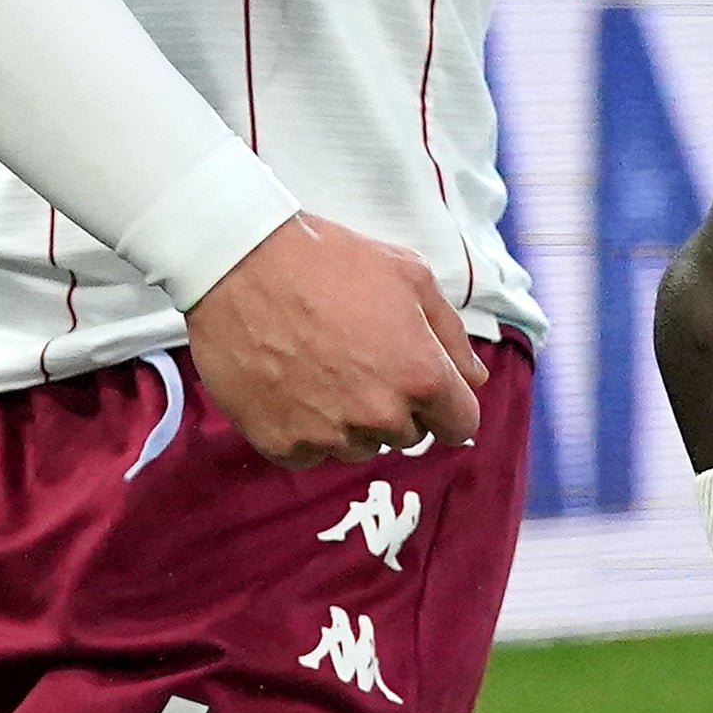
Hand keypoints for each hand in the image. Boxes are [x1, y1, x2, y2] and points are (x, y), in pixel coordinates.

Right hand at [179, 211, 482, 468]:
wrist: (239, 263)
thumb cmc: (328, 261)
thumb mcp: (409, 276)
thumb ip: (451, 334)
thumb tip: (473, 379)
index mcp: (421, 376)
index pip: (460, 424)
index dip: (446, 404)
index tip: (425, 388)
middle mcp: (379, 415)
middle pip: (407, 435)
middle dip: (395, 406)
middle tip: (359, 360)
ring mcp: (328, 434)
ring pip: (359, 448)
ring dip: (351, 422)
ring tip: (321, 369)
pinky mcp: (282, 444)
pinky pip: (310, 452)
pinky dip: (305, 428)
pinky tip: (291, 385)